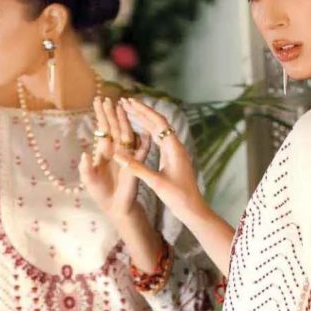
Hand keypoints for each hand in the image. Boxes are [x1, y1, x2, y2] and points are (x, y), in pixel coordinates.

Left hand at [79, 97, 151, 224]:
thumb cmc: (101, 192)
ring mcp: (127, 156)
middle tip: (108, 98)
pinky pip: (142, 151)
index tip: (98, 100)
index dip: (101, 115)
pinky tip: (144, 131)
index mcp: (105, 151)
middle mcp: (116, 150)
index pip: (103, 129)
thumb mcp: (88, 179)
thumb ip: (85, 167)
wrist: (114, 205)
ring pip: (127, 134)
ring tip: (121, 108)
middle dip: (111, 113)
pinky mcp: (136, 164)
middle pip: (115, 127)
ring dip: (124, 121)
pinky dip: (144, 141)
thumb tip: (84, 153)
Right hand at [114, 99, 204, 221]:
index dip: (142, 111)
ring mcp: (175, 152)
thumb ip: (136, 167)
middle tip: (125, 102)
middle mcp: (176, 146)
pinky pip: (159, 140)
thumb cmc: (177, 197)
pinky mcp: (173, 159)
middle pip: (158, 123)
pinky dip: (148, 132)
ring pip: (158, 131)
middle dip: (141, 111)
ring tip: (129, 111)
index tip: (129, 102)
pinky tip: (140, 131)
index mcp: (174, 148)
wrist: (192, 209)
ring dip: (144, 120)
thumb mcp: (155, 182)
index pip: (158, 122)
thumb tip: (118, 155)